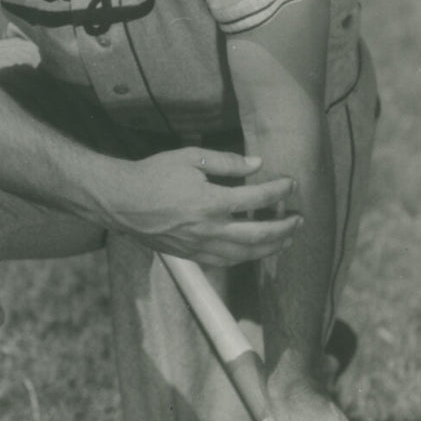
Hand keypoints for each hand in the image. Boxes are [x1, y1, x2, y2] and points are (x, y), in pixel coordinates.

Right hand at [103, 148, 302, 265]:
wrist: (120, 201)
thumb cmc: (152, 175)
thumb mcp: (189, 158)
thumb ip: (226, 162)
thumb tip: (256, 164)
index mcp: (210, 202)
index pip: (256, 200)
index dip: (278, 191)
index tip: (291, 184)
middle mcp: (208, 229)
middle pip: (258, 236)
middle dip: (283, 228)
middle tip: (299, 220)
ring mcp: (199, 246)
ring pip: (245, 255)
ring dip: (270, 248)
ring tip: (286, 239)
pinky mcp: (191, 255)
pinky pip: (226, 262)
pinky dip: (246, 257)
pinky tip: (255, 251)